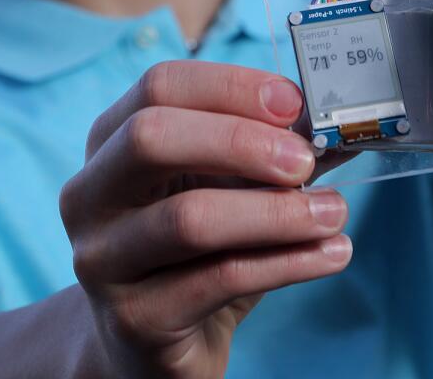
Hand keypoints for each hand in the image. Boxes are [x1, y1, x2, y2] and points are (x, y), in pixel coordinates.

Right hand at [59, 61, 351, 377]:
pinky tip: (330, 254)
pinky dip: (286, 263)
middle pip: (151, 137)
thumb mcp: (228, 189)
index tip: (292, 103)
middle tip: (304, 161)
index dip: (230, 86)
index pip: (160, 86)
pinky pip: (218, 280)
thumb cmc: (195, 252)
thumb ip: (275, 154)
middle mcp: (90, 195)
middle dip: (239, 141)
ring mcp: (102, 260)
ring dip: (277, 212)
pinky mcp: (133, 319)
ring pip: (188, 219)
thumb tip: (342, 128)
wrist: (151, 346)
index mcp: (110, 142)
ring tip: (334, 213)